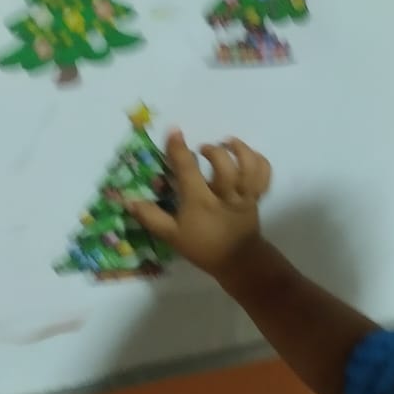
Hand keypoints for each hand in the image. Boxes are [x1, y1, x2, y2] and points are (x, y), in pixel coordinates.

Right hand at [127, 130, 270, 280]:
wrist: (238, 262)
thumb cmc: (203, 247)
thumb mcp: (172, 235)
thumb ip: (151, 217)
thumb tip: (128, 200)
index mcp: (201, 202)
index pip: (188, 169)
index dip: (179, 149)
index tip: (174, 132)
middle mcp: (225, 195)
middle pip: (224, 165)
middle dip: (213, 150)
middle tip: (203, 149)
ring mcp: (244, 196)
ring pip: (249, 166)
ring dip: (239, 149)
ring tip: (228, 143)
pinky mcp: (257, 198)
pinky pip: (264, 175)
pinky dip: (259, 160)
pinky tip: (247, 155)